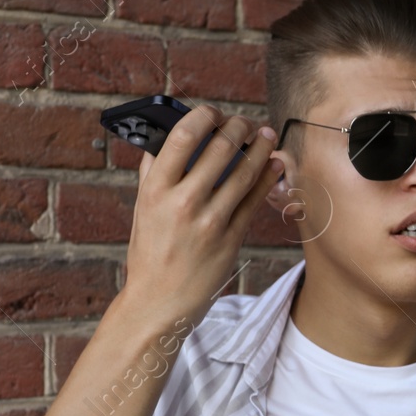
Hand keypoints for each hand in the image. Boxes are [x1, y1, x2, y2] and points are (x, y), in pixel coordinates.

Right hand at [119, 105, 283, 330]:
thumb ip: (152, 175)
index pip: (183, 137)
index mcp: (155, 190)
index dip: (203, 116)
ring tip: (266, 135)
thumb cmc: (150, 254)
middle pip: (219, 149)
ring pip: (244, 173)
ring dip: (260, 148)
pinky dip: (266, 178)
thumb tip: (162, 139)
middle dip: (237, 127)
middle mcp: (183, 203)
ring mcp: (210, 221)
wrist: (160, 302)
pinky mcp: (231, 239)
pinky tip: (273, 164)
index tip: (213, 112)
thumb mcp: (142, 211)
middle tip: (245, 122)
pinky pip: (254, 200)